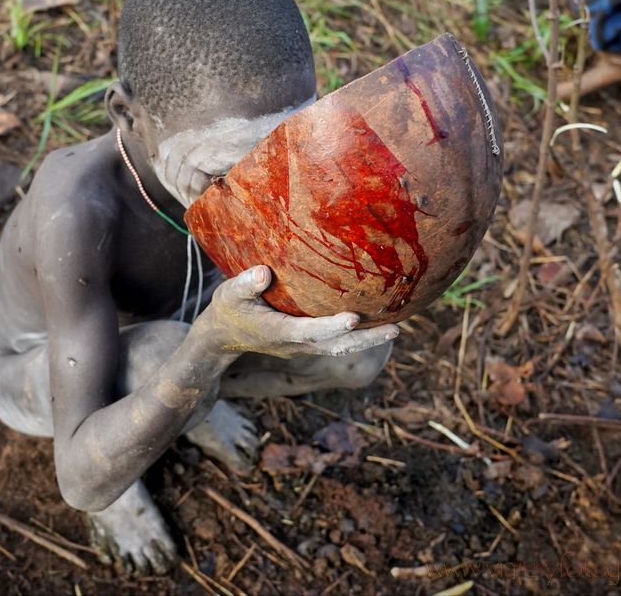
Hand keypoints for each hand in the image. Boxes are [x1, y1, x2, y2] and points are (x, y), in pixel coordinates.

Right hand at [196, 265, 398, 358]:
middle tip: (396, 329)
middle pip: (336, 346)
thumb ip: (245, 283)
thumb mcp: (229, 293)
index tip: (354, 317)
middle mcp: (295, 344)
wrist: (223, 337)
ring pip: (340, 349)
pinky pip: (336, 344)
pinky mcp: (306, 344)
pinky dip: (357, 338)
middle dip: (366, 340)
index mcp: (278, 332)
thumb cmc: (228, 309)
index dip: (332, 326)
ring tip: (396, 329)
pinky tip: (375, 324)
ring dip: (368, 341)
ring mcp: (302, 347)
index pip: (309, 331)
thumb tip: (263, 272)